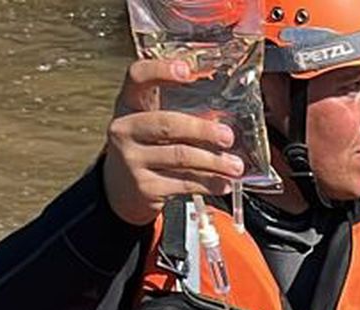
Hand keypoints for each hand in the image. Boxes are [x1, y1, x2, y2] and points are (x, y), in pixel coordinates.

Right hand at [102, 59, 244, 225]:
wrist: (123, 188)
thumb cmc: (150, 145)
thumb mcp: (155, 122)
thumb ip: (183, 110)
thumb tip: (233, 108)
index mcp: (130, 104)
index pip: (138, 77)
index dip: (160, 70)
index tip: (187, 70)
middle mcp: (125, 129)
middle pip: (167, 124)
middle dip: (202, 130)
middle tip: (228, 136)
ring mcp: (131, 159)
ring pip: (180, 157)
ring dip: (214, 161)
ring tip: (236, 166)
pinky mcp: (145, 187)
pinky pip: (184, 183)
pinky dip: (209, 184)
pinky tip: (225, 184)